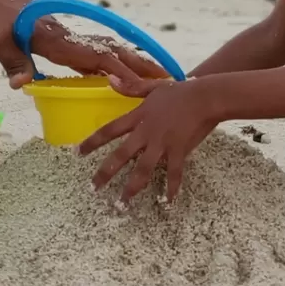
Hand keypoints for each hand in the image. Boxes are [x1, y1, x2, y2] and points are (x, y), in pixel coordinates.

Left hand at [0, 0, 169, 90]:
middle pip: (114, 53)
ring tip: (161, 77)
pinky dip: (121, 63)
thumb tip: (20, 84)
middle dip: (141, 67)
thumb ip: (12, 61)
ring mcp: (74, 40)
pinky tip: (131, 74)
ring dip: (137, 64)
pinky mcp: (72, 42)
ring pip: (112, 52)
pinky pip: (101, 54)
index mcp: (58, 42)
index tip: (139, 84)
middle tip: (168, 79)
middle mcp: (72, 40)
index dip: (118, 71)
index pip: (95, 58)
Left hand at [78, 76, 216, 204]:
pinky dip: (171, 189)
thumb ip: (131, 87)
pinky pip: (174, 174)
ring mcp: (162, 143)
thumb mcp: (153, 86)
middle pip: (121, 155)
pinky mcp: (179, 151)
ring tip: (122, 204)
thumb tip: (109, 81)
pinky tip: (167, 202)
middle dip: (105, 173)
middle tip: (93, 188)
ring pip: (143, 170)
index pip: (109, 130)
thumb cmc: (181, 91)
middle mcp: (146, 132)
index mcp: (138, 116)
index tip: (78, 153)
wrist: (205, 97)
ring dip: (132, 188)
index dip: (92, 142)